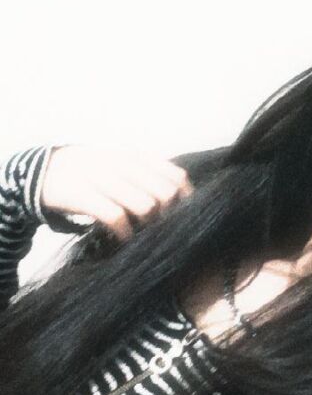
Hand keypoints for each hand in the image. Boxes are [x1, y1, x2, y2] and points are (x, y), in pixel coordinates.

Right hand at [40, 145, 194, 241]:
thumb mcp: (122, 166)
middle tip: (158, 227)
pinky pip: (116, 216)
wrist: (44, 171)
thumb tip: (182, 198)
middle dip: (167, 215)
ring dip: (147, 225)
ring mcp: (103, 178)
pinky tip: (122, 237)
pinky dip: (124, 232)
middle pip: (166, 193)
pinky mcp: (83, 194)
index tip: (180, 216)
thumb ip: (149, 176)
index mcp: (136, 157)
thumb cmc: (92, 173)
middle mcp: (123, 164)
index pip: (177, 177)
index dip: (185, 200)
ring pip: (145, 205)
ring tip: (140, 232)